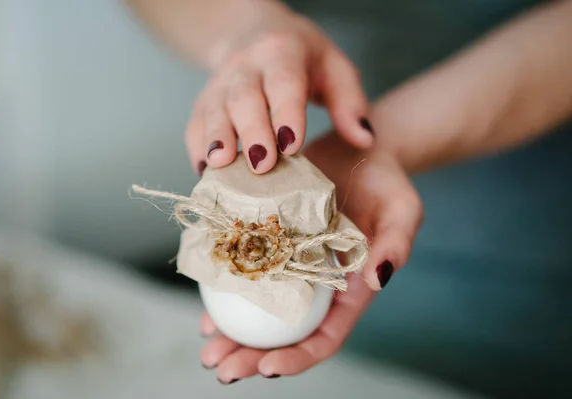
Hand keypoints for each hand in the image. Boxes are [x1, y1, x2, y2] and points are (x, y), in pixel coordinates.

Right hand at [185, 9, 373, 176]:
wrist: (253, 35)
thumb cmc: (303, 59)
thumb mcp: (334, 68)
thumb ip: (350, 103)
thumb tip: (365, 140)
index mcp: (282, 53)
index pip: (284, 82)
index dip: (286, 112)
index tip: (291, 146)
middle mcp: (245, 66)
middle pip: (243, 98)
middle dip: (251, 132)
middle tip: (262, 166)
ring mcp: (219, 84)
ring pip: (213, 111)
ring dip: (216, 140)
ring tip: (220, 166)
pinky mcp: (202, 103)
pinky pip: (194, 126)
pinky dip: (197, 149)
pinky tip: (205, 172)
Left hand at [199, 133, 422, 382]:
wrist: (356, 150)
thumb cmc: (385, 182)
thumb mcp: (401, 208)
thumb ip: (397, 243)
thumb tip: (378, 279)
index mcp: (349, 291)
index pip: (324, 337)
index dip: (298, 357)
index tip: (267, 368)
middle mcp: (315, 286)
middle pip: (284, 335)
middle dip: (252, 357)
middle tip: (222, 369)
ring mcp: (290, 266)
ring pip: (259, 312)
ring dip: (231, 334)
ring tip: (207, 346)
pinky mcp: (269, 242)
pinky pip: (246, 274)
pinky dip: (225, 293)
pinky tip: (205, 303)